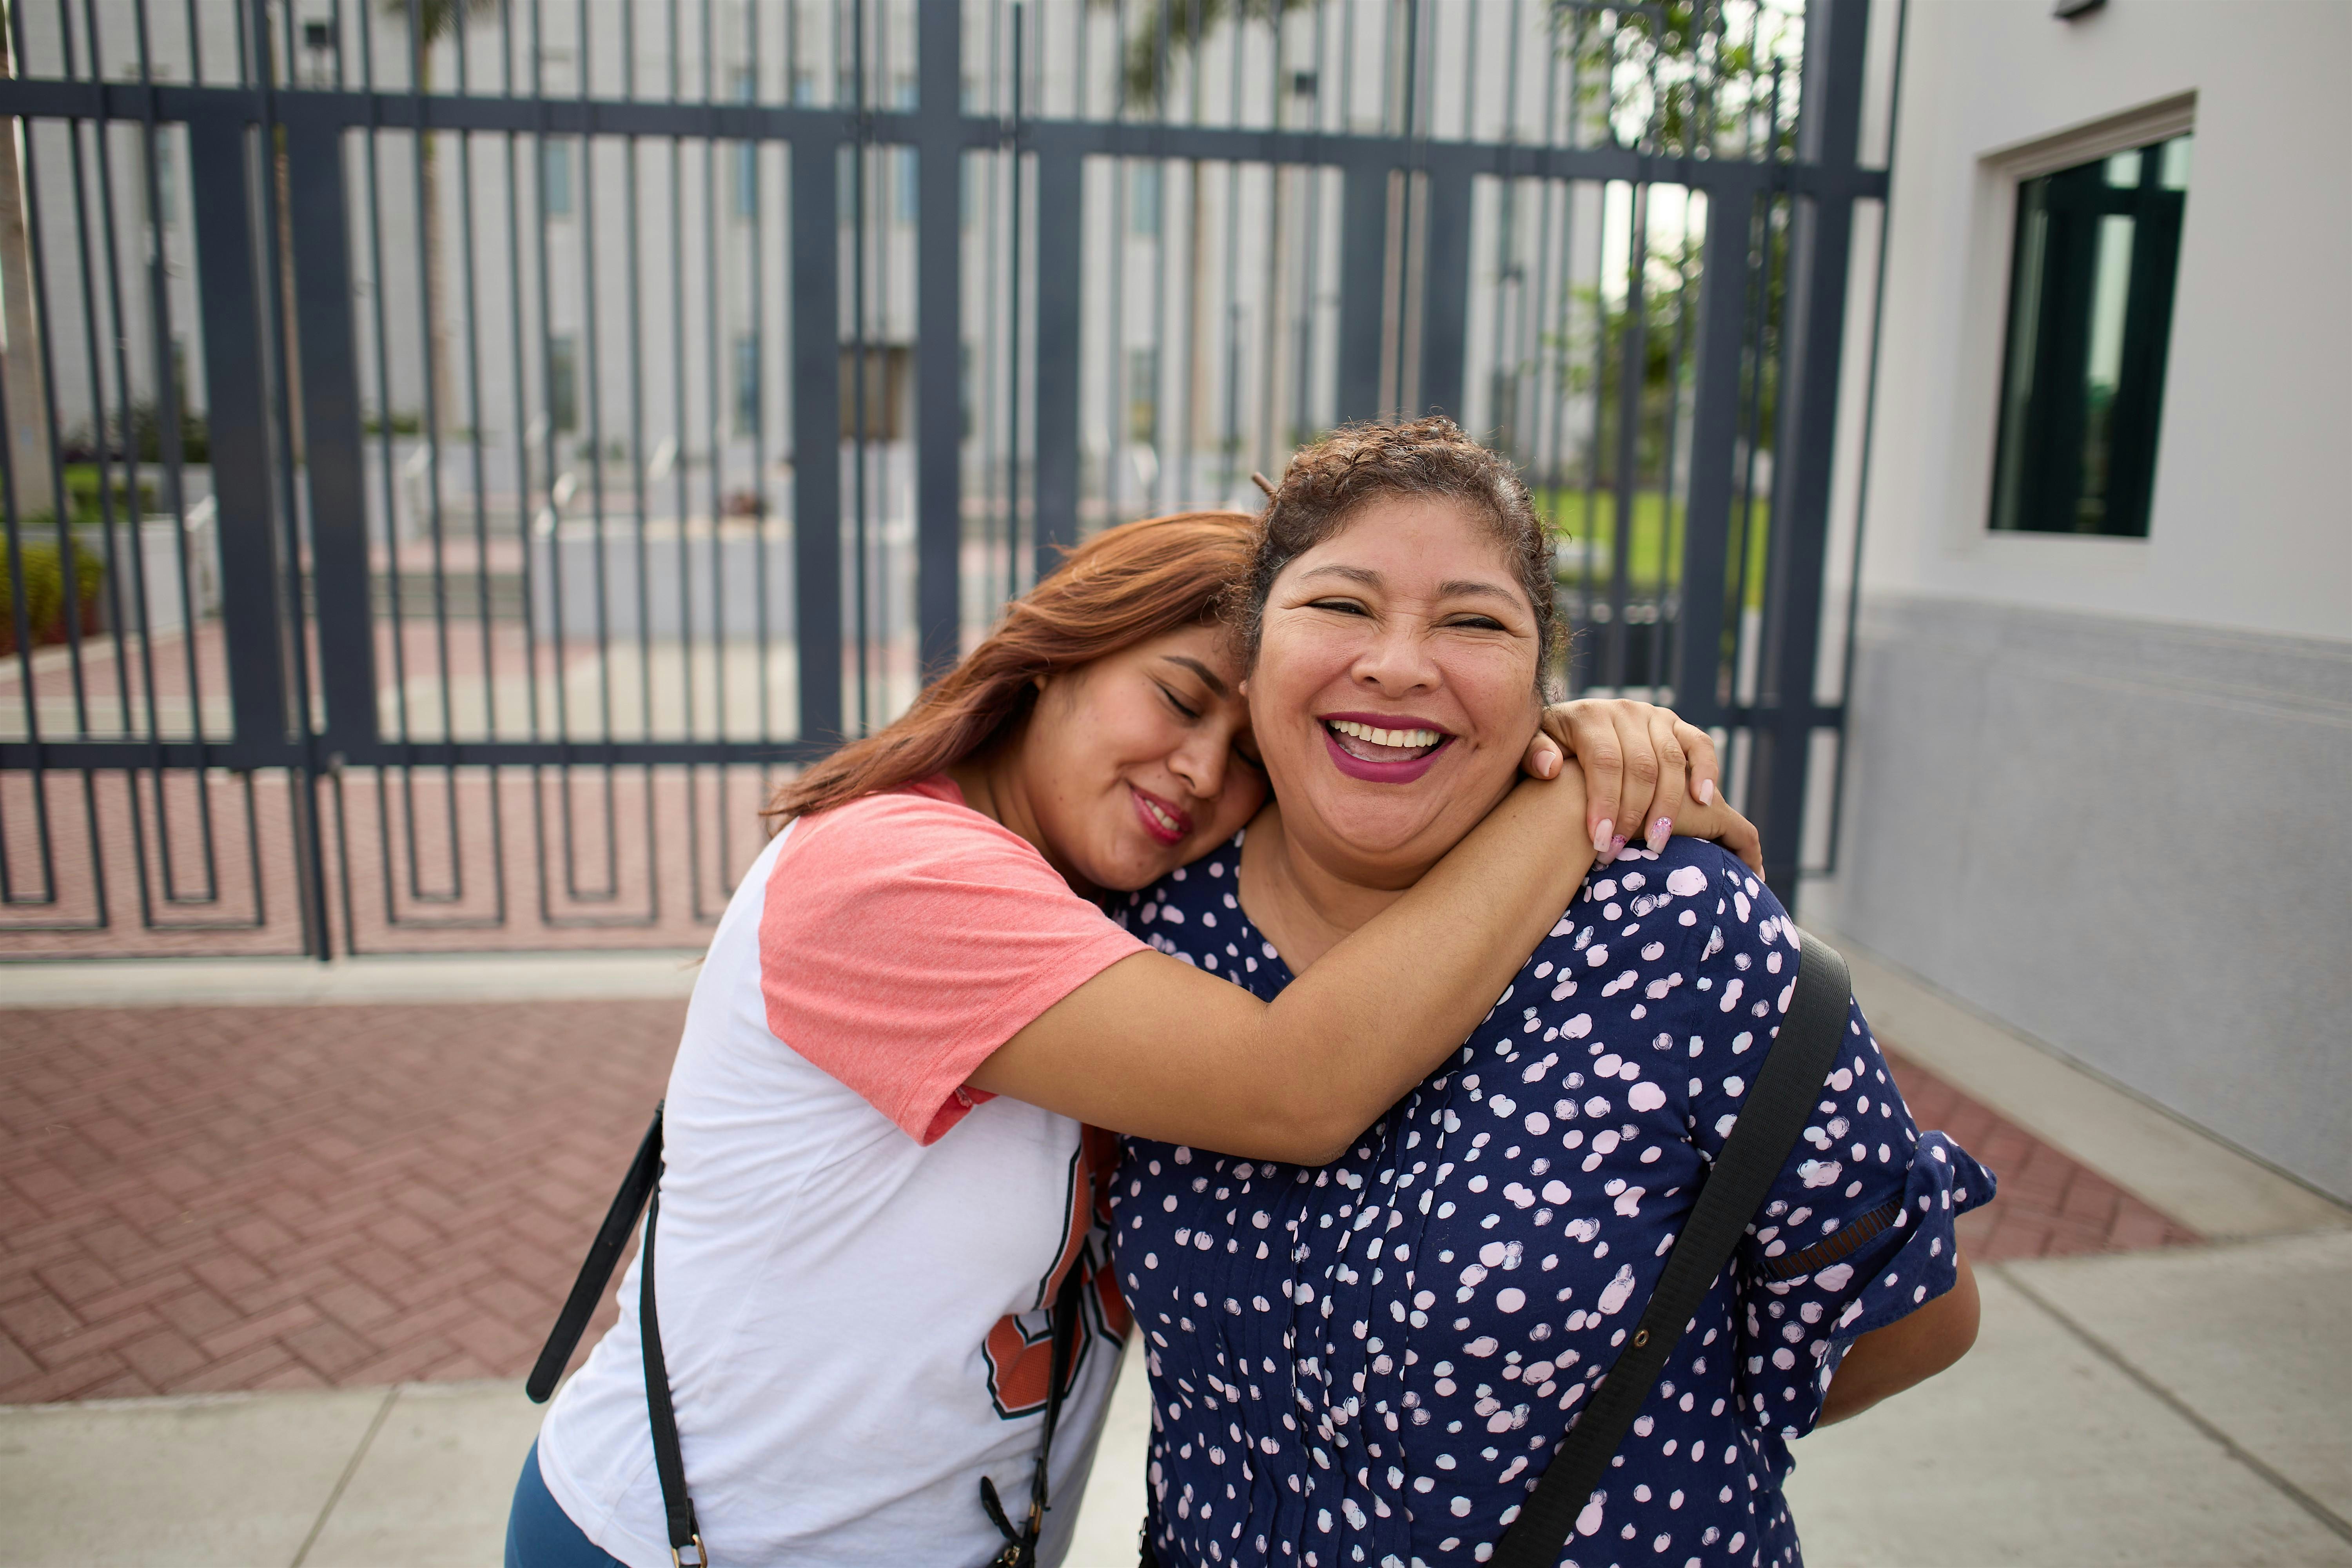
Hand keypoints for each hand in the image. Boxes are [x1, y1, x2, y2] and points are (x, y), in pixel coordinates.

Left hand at [1518, 698, 1761, 873]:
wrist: (1568, 729)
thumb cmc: (1549, 749)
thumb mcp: (1530, 748)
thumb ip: (1533, 755)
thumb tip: (1550, 766)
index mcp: (1588, 715)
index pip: (1605, 762)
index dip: (1605, 803)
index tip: (1599, 842)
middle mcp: (1625, 711)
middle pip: (1641, 766)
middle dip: (1633, 814)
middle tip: (1621, 851)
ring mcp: (1654, 716)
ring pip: (1671, 761)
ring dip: (1668, 806)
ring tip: (1656, 844)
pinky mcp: (1676, 726)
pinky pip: (1700, 744)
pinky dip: (1706, 770)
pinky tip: (1704, 802)